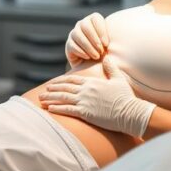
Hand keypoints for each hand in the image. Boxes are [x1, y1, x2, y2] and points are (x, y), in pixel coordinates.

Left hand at [39, 57, 156, 138]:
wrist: (130, 112)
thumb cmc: (125, 97)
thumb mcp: (118, 79)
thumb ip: (111, 68)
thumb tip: (106, 57)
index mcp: (92, 82)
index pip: (71, 80)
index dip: (60, 81)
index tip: (52, 83)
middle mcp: (85, 90)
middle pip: (64, 88)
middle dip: (52, 89)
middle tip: (43, 90)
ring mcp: (84, 101)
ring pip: (62, 98)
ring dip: (50, 98)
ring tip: (41, 99)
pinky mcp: (85, 113)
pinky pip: (67, 110)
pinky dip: (57, 108)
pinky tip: (49, 109)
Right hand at [65, 13, 109, 66]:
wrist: (94, 65)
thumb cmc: (106, 51)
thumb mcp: (110, 44)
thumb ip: (111, 39)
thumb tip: (112, 38)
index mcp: (93, 20)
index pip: (95, 18)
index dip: (101, 30)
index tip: (106, 44)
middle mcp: (82, 24)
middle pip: (85, 25)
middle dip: (94, 39)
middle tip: (101, 51)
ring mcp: (74, 34)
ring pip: (78, 35)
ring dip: (88, 46)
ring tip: (96, 56)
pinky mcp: (69, 44)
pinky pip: (72, 45)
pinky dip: (81, 51)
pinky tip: (87, 57)